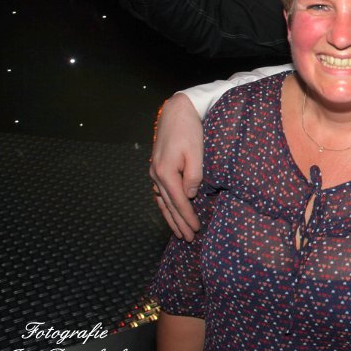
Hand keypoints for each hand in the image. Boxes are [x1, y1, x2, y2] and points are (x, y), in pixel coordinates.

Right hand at [150, 93, 204, 240]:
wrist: (176, 112)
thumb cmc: (189, 131)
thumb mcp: (196, 152)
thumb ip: (193, 176)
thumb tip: (190, 195)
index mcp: (165, 172)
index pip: (179, 202)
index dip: (187, 217)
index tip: (196, 229)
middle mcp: (156, 174)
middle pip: (168, 205)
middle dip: (178, 223)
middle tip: (188, 238)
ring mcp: (154, 171)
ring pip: (162, 201)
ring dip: (170, 217)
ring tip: (178, 231)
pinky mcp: (156, 167)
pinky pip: (160, 192)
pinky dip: (165, 205)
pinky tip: (169, 211)